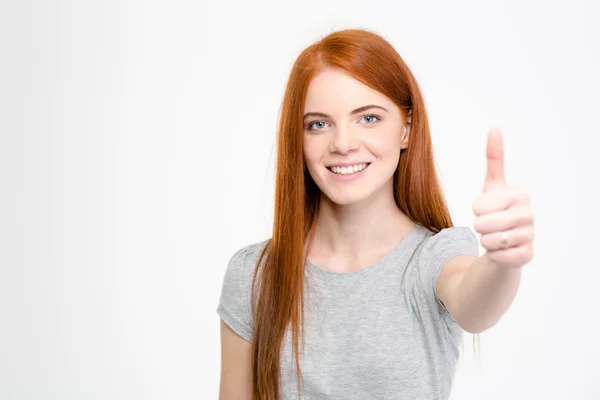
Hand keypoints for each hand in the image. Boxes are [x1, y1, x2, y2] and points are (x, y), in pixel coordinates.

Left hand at [472, 128, 533, 268]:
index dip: (476, 209)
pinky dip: (493, 254)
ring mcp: (530, 235)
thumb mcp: (493, 185)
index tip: (487, 209)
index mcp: (519, 194)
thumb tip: (495, 128)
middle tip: (488, 225)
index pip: (479, 205)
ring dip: (485, 240)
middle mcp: (529, 213)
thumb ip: (494, 159)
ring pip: (489, 240)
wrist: (505, 242)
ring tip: (495, 236)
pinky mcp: (527, 255)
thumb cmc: (497, 211)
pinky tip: (501, 249)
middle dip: (478, 226)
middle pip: (482, 223)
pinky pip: (498, 255)